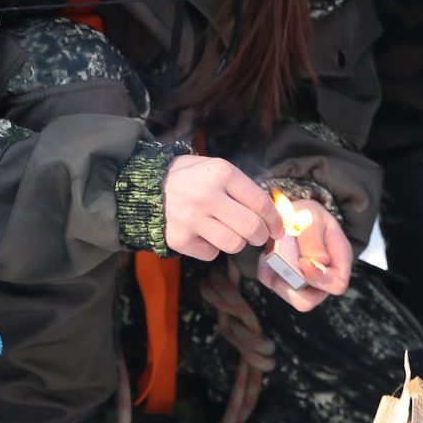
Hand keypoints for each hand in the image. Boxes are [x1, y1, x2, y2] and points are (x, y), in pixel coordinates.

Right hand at [160, 154, 283, 263]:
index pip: (260, 202)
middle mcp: (207, 196)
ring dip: (236, 241)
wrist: (144, 188)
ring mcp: (192, 219)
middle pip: (251, 227)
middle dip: (260, 235)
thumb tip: (272, 214)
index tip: (278, 228)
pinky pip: (211, 254)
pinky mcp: (179, 239)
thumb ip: (242, 188)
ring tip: (227, 231)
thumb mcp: (215, 168)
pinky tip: (204, 235)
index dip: (275, 219)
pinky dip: (212, 248)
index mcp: (221, 173)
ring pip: (234, 244)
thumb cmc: (189, 178)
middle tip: (258, 235)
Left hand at [255, 191, 352, 312]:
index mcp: (339, 261)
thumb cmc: (309, 217)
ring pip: (289, 296)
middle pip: (309, 300)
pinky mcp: (284, 282)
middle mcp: (323, 279)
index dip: (319, 278)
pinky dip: (266, 270)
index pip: (336, 284)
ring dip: (277, 278)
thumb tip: (319, 261)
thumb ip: (314, 237)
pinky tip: (268, 254)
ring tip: (274, 254)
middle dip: (291, 283)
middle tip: (282, 260)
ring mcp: (303, 284)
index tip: (302, 262)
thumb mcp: (312, 218)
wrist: (294, 216)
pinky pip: (272, 284)